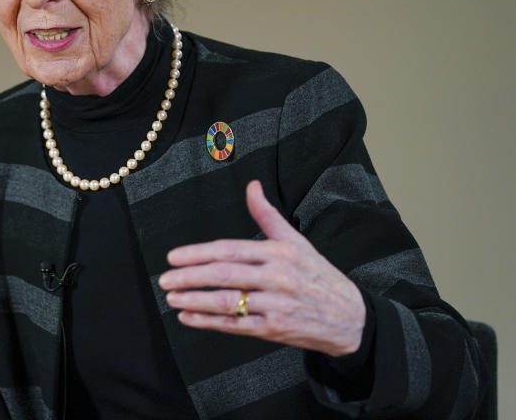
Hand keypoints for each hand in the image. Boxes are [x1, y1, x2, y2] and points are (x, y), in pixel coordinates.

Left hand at [158, 180, 365, 356]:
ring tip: (173, 297)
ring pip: (229, 303)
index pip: (231, 250)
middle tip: (165, 279)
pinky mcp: (275, 330)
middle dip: (191, 278)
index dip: (199, 253)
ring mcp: (276, 306)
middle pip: (226, 276)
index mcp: (279, 253)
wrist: (350, 318)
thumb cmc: (319, 276)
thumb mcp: (297, 241)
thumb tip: (251, 185)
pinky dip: (209, 323)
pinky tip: (189, 318)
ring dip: (196, 301)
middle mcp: (277, 278)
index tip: (174, 256)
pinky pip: (236, 326)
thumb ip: (267, 215)